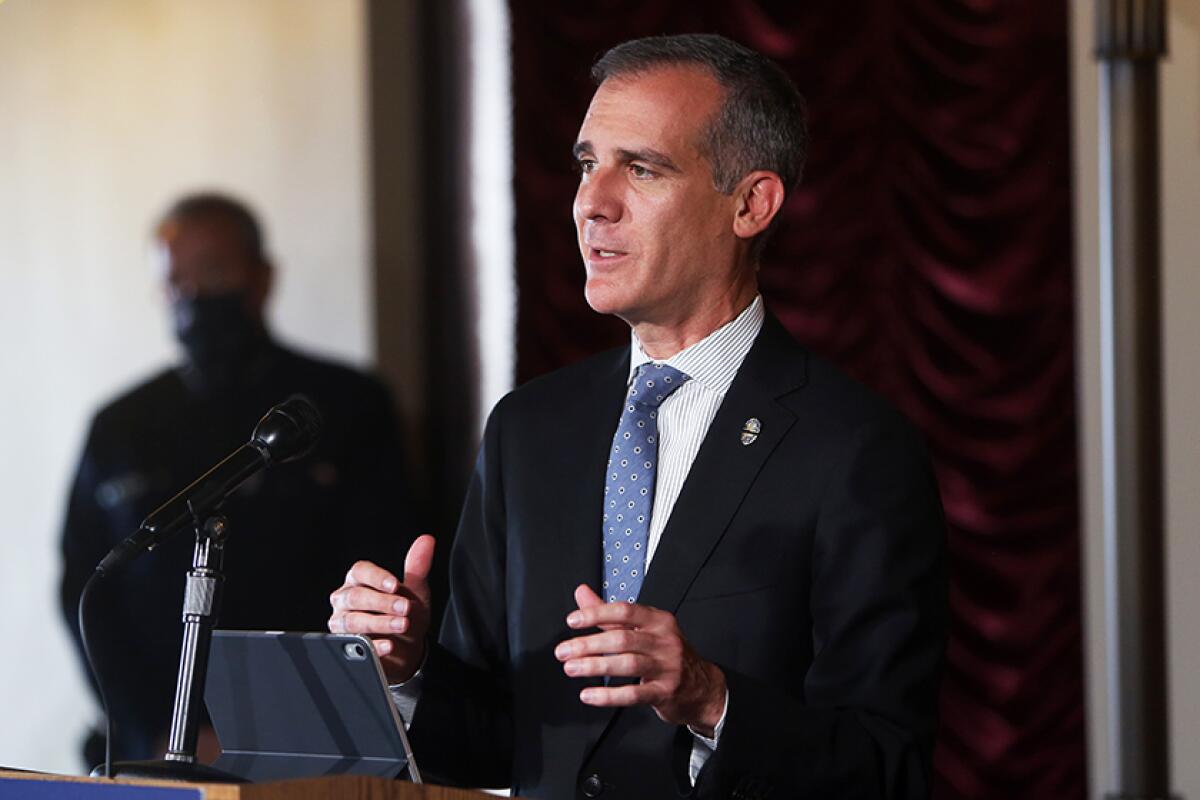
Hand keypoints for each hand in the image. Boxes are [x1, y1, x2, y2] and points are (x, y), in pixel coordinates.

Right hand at [328, 534, 434, 683]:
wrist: (406, 649)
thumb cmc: (405, 614)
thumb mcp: (415, 590)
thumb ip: (417, 566)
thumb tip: (426, 541)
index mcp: (360, 580)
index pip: (361, 571)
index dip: (376, 577)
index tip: (395, 585)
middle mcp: (345, 599)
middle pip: (355, 596)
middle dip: (382, 602)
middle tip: (405, 608)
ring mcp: (342, 622)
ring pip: (352, 620)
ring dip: (379, 623)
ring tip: (402, 625)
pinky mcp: (344, 646)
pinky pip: (353, 645)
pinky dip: (373, 646)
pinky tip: (389, 645)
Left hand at [554, 584, 726, 734]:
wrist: (703, 687)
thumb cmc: (667, 654)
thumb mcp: (644, 629)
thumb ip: (609, 614)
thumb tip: (581, 592)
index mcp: (658, 620)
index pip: (625, 611)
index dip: (596, 614)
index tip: (573, 621)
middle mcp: (665, 640)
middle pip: (622, 638)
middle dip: (588, 644)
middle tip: (563, 651)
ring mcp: (667, 667)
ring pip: (627, 664)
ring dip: (594, 666)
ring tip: (571, 668)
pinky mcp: (665, 692)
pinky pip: (634, 694)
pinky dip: (608, 695)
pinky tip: (589, 695)